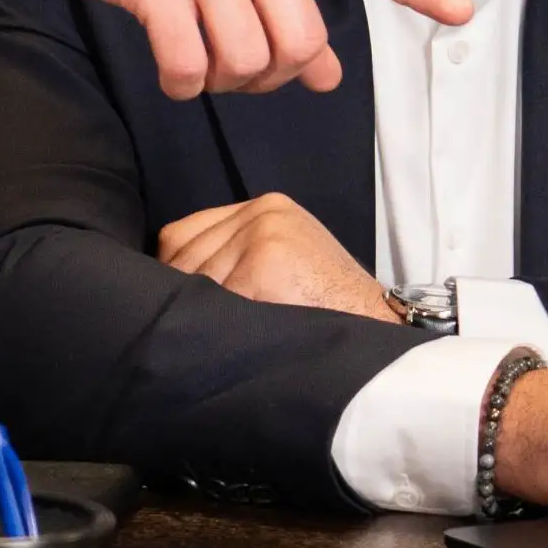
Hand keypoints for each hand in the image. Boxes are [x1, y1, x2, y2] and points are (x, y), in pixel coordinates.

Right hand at [0, 0, 471, 99]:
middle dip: (275, 75)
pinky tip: (169, 68)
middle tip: (242, 69)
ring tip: (198, 60)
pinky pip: (190, 67)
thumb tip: (328, 75)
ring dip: (222, 81)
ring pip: (248, 62)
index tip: (462, 12)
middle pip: (302, 42)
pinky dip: (181, 82)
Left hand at [155, 193, 399, 320]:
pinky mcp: (264, 262)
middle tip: (201, 328)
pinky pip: (213, 302)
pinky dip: (219, 327)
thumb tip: (171, 282)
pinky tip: (240, 339)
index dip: (173, 275)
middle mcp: (261, 211)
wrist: (376, 331)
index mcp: (266, 208)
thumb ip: (235, 256)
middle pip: (182, 256)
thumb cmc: (328, 310)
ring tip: (227, 335)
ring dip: (203, 315)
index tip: (183, 306)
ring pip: (193, 281)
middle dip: (184, 296)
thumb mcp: (284, 263)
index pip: (183, 235)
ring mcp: (262, 233)